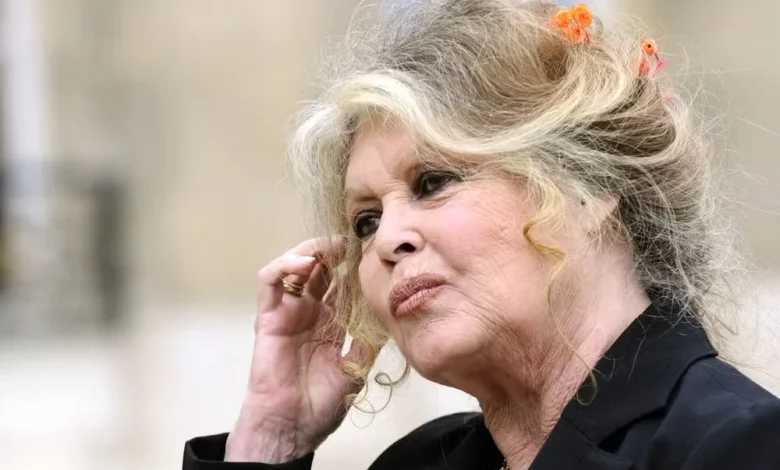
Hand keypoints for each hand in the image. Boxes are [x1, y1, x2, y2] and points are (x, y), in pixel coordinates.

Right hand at [225, 238, 366, 462]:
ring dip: (310, 251)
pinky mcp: (267, 316)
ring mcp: (287, 312)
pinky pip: (269, 282)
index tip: (371, 254)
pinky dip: (284, 266)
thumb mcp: (355, 370)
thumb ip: (368, 344)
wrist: (292, 426)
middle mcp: (308, 312)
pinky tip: (304, 264)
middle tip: (354, 242)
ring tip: (330, 247)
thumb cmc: (319, 404)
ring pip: (294, 267)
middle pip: (319, 268)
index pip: (341, 282)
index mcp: (330, 322)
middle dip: (335, 251)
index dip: (353, 266)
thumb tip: (388, 321)